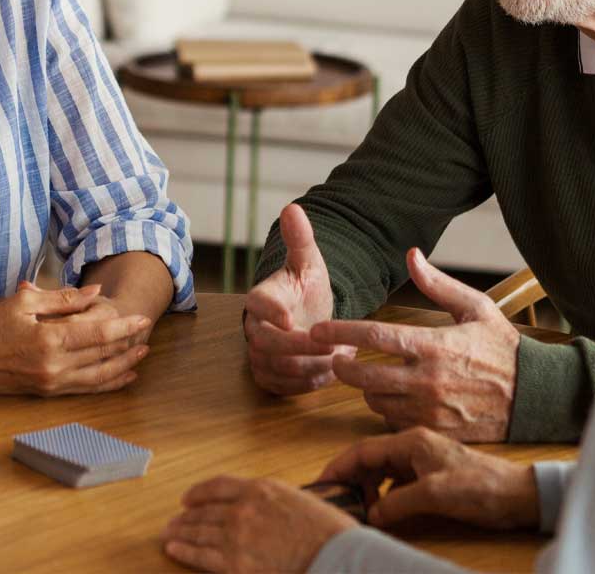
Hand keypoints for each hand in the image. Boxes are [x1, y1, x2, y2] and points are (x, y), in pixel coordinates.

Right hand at [0, 281, 151, 394]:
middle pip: (103, 355)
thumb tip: (95, 292)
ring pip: (98, 377)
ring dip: (124, 366)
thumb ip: (63, 298)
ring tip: (142, 353)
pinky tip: (123, 376)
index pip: (98, 334)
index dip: (124, 327)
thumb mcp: (25, 302)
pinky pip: (85, 389)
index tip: (142, 318)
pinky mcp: (46, 392)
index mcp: (48, 340)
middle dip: (128, 344)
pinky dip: (107, 383)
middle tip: (147, 332)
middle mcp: (53, 366)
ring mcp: (50, 383)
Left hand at [163, 475, 354, 572]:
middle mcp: (243, 508)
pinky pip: (202, 556)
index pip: (218, 485)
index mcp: (259, 488)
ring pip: (199, 531)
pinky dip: (184, 551)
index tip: (188, 499)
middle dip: (186, 516)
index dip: (199, 492)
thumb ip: (271, 500)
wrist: (334, 555)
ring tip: (168, 534)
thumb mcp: (296, 499)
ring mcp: (237, 536)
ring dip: (181, 532)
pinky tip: (173, 550)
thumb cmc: (325, 530)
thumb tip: (258, 506)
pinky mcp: (236, 565)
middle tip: (173, 520)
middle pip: (205, 510)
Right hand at [244, 204, 352, 394]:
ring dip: (311, 366)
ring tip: (340, 356)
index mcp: (261, 296)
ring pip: (277, 368)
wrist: (309, 314)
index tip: (291, 319)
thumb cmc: (307, 286)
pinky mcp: (268, 376)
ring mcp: (258, 353)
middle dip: (301, 348)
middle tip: (334, 346)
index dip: (270, 312)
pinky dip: (307, 384)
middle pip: (266, 344)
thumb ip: (300, 238)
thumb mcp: (309, 261)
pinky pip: (282, 387)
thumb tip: (292, 208)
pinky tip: (330, 372)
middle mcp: (254, 327)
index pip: (255, 304)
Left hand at [310, 249, 519, 440]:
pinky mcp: (437, 432)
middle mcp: (428, 380)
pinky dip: (388, 411)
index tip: (317, 330)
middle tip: (334, 358)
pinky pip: (395, 423)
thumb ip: (437, 283)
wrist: (536, 395)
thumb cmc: (503, 346)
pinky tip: (394, 399)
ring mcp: (431, 410)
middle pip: (364, 375)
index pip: (374, 335)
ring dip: (366, 389)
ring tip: (371, 377)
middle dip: (342, 366)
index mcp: (433, 344)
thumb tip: (412, 254)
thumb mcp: (475, 306)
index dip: (339, 332)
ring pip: (376, 402)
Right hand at [318, 426, 538, 529]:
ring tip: (355, 510)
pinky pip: (396, 483)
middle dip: (349, 479)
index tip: (321, 484)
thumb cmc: (479, 488)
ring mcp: (421, 461)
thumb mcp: (435, 495)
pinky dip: (383, 495)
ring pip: (381, 472)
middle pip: (369, 459)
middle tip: (334, 502)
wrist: (517, 495)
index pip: (363, 451)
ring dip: (366, 489)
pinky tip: (381, 512)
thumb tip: (369, 514)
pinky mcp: (430, 476)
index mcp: (410, 442)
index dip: (339, 467)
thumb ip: (398, 502)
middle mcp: (412, 447)